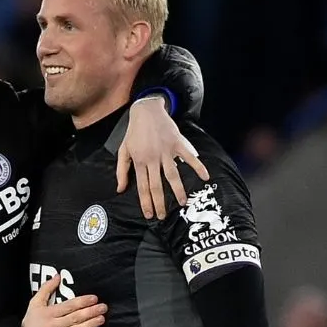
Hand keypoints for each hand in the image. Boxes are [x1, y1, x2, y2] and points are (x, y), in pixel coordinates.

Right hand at [22, 276, 105, 326]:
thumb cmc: (30, 323)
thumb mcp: (34, 304)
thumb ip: (46, 289)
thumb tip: (57, 276)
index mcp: (48, 313)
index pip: (69, 306)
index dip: (83, 302)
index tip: (94, 298)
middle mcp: (53, 326)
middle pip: (75, 318)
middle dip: (91, 312)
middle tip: (103, 307)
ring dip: (91, 324)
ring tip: (101, 319)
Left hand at [117, 96, 209, 217]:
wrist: (146, 110)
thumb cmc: (134, 132)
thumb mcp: (123, 150)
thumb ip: (121, 171)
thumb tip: (120, 189)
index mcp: (139, 161)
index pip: (143, 187)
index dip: (146, 202)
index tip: (149, 215)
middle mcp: (152, 158)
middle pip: (157, 185)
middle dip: (160, 202)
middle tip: (163, 216)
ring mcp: (165, 151)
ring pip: (172, 175)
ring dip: (178, 190)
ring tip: (182, 203)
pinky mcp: (177, 143)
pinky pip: (188, 157)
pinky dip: (198, 166)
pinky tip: (205, 177)